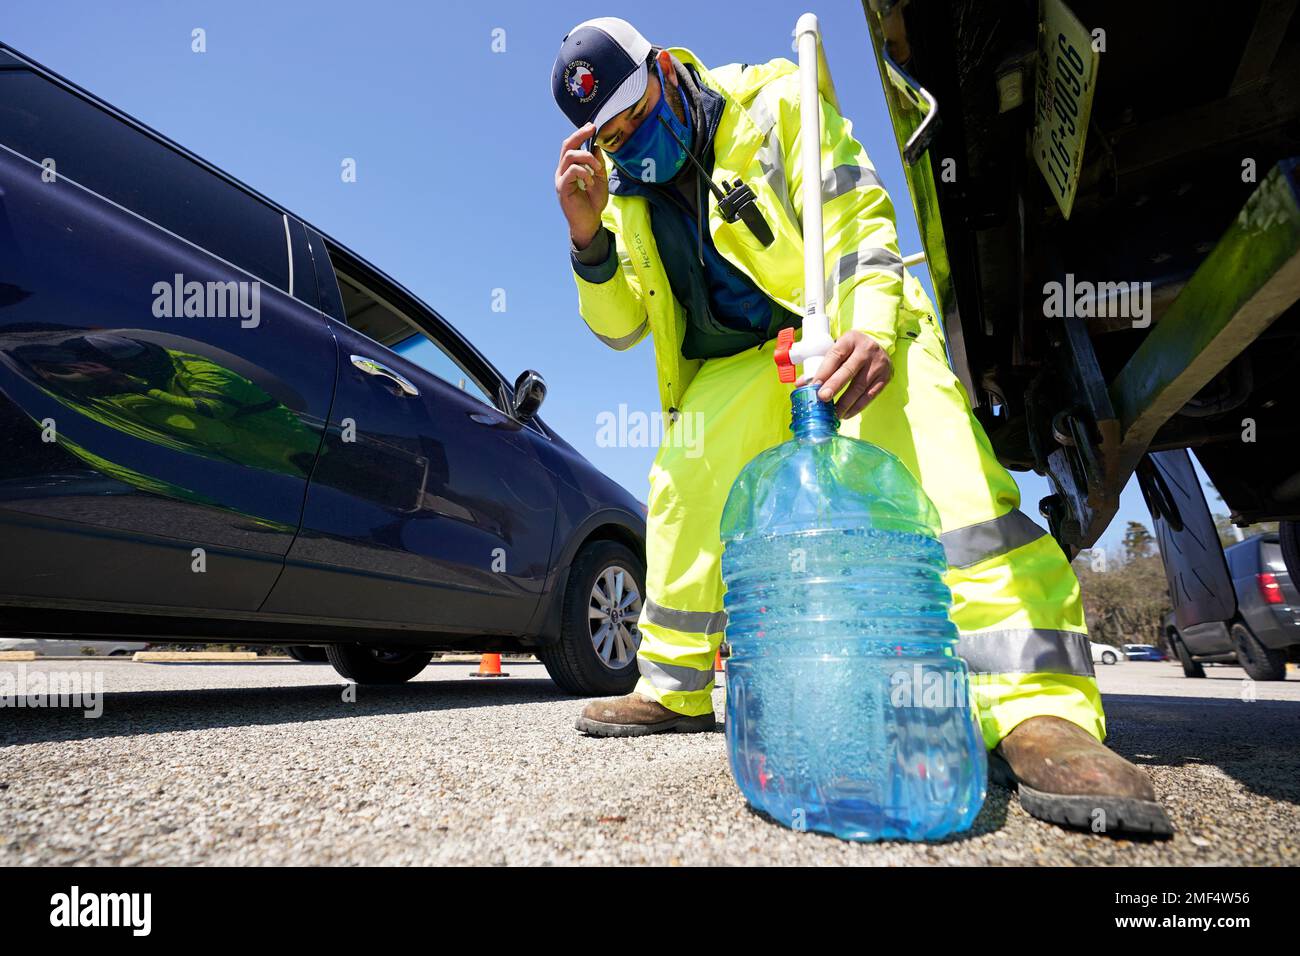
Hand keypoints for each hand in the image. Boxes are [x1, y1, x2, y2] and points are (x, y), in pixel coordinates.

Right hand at [555, 123, 608, 248]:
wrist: (589, 222)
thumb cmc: (593, 202)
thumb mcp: (600, 179)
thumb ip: (597, 164)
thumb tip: (596, 146)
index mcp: (571, 166)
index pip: (572, 145)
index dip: (580, 134)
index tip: (592, 126)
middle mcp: (563, 170)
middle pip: (567, 145)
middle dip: (579, 135)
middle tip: (592, 129)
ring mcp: (561, 179)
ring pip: (569, 156)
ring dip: (586, 158)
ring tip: (597, 169)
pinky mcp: (562, 188)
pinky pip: (571, 172)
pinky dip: (583, 173)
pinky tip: (590, 182)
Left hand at [796, 330, 891, 418]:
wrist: (878, 343)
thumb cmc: (851, 350)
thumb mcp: (837, 350)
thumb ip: (820, 365)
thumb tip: (800, 385)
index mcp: (850, 340)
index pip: (835, 356)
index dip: (824, 371)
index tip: (814, 386)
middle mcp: (866, 350)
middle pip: (848, 371)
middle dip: (834, 386)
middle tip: (823, 399)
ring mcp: (878, 364)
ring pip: (860, 386)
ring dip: (845, 402)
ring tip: (833, 413)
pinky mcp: (885, 377)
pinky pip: (870, 395)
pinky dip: (857, 406)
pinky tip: (847, 414)